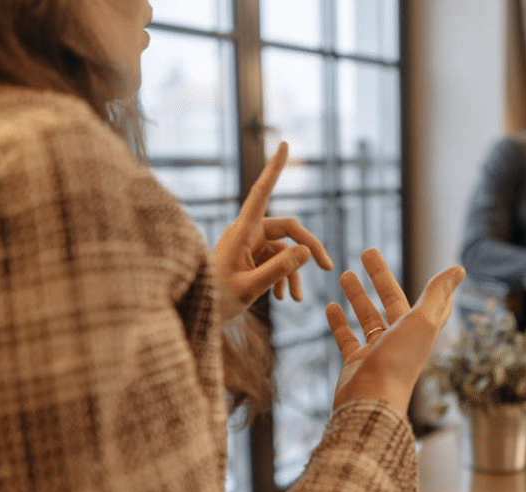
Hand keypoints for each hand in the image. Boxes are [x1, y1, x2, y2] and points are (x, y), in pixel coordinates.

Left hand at [213, 142, 332, 319]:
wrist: (197, 313)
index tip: (283, 144)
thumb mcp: (250, 287)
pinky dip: (283, 278)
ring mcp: (250, 245)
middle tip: (329, 267)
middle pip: (287, 229)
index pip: (260, 193)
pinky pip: (276, 261)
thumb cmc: (217, 299)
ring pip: (284, 250)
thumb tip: (306, 251)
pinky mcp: (252, 258)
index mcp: (241, 231)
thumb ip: (279, 270)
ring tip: (296, 300)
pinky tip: (284, 299)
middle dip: (308, 248)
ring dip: (293, 274)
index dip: (273, 169)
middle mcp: (246, 233)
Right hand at [326, 249, 464, 413]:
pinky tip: (330, 306)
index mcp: (421, 330)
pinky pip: (347, 337)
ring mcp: (378, 351)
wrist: (371, 401)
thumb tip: (459, 269)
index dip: (437, 286)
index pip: (433, 303)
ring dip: (358, 296)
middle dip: (380, 278)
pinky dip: (339, 322)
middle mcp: (401, 340)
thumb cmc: (399, 361)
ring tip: (344, 273)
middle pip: (391, 302)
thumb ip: (437, 294)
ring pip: (368, 317)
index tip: (440, 269)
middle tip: (366, 252)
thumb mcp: (422, 321)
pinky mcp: (357, 362)